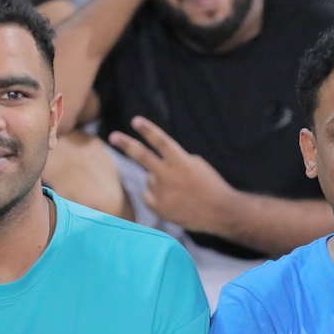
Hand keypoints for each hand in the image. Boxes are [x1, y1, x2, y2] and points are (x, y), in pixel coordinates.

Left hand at [109, 116, 233, 232]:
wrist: (219, 212)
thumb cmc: (210, 185)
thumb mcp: (196, 164)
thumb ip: (176, 159)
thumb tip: (157, 161)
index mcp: (181, 161)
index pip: (161, 141)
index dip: (148, 130)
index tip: (135, 121)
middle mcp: (168, 175)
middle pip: (142, 156)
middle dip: (126, 144)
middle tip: (113, 136)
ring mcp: (161, 192)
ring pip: (150, 178)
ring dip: (158, 180)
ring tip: (179, 191)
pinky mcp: (158, 207)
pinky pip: (149, 195)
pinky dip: (156, 195)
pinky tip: (173, 200)